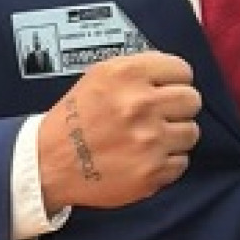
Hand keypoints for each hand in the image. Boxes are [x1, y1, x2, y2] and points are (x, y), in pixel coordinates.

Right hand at [37, 53, 201, 211]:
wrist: (47, 162)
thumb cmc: (76, 119)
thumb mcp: (100, 77)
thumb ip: (140, 69)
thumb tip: (176, 73)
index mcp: (127, 74)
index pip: (182, 69)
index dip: (174, 81)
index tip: (164, 90)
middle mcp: (140, 104)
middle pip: (192, 100)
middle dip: (177, 108)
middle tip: (158, 116)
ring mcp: (149, 139)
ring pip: (191, 132)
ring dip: (173, 137)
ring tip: (148, 139)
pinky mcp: (152, 171)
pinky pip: (181, 162)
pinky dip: (166, 163)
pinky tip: (143, 159)